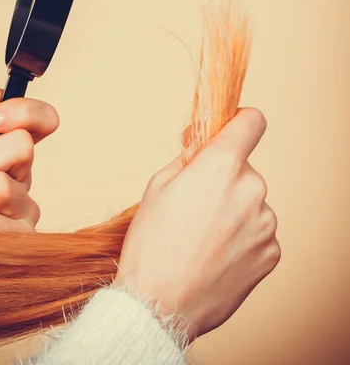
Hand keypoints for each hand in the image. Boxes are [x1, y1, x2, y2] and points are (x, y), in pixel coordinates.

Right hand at [114, 108, 279, 342]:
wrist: (159, 304)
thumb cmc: (152, 244)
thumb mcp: (158, 185)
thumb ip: (188, 158)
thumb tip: (203, 144)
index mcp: (221, 165)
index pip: (252, 122)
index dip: (240, 122)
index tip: (232, 131)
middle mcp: (252, 188)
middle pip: (245, 169)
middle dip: (224, 179)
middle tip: (196, 205)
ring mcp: (265, 223)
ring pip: (252, 202)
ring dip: (234, 210)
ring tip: (203, 237)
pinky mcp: (272, 253)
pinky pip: (258, 232)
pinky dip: (242, 238)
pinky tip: (216, 255)